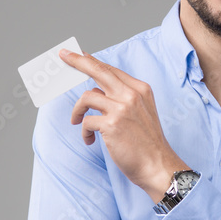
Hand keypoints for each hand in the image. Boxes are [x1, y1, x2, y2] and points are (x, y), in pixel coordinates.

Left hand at [59, 48, 186, 201]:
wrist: (157, 165)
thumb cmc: (147, 143)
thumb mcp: (142, 113)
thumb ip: (123, 99)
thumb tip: (96, 92)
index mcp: (140, 89)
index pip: (111, 70)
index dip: (93, 61)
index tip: (79, 55)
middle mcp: (131, 94)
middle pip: (98, 70)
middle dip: (78, 61)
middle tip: (63, 55)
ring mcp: (121, 108)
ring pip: (87, 97)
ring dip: (77, 110)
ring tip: (76, 122)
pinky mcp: (111, 124)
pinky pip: (86, 121)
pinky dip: (84, 132)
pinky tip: (89, 141)